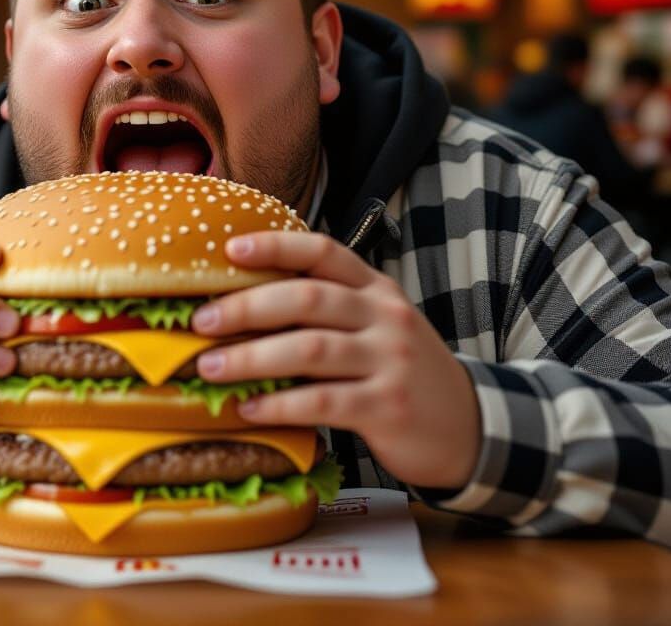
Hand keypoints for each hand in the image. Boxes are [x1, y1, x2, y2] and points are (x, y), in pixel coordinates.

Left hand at [192, 232, 480, 490]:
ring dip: (251, 357)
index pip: (323, 251)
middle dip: (246, 306)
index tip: (229, 249)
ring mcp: (390, 360)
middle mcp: (384, 316)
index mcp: (376, 288)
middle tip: (200, 319)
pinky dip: (280, 404)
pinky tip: (248, 409)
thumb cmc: (402, 369)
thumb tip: (245, 302)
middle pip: (307, 297)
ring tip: (209, 367)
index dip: (275, 246)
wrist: (470, 425)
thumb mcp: (377, 325)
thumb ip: (328, 309)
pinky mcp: (388, 407)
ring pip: (310, 348)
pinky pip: (323, 401)